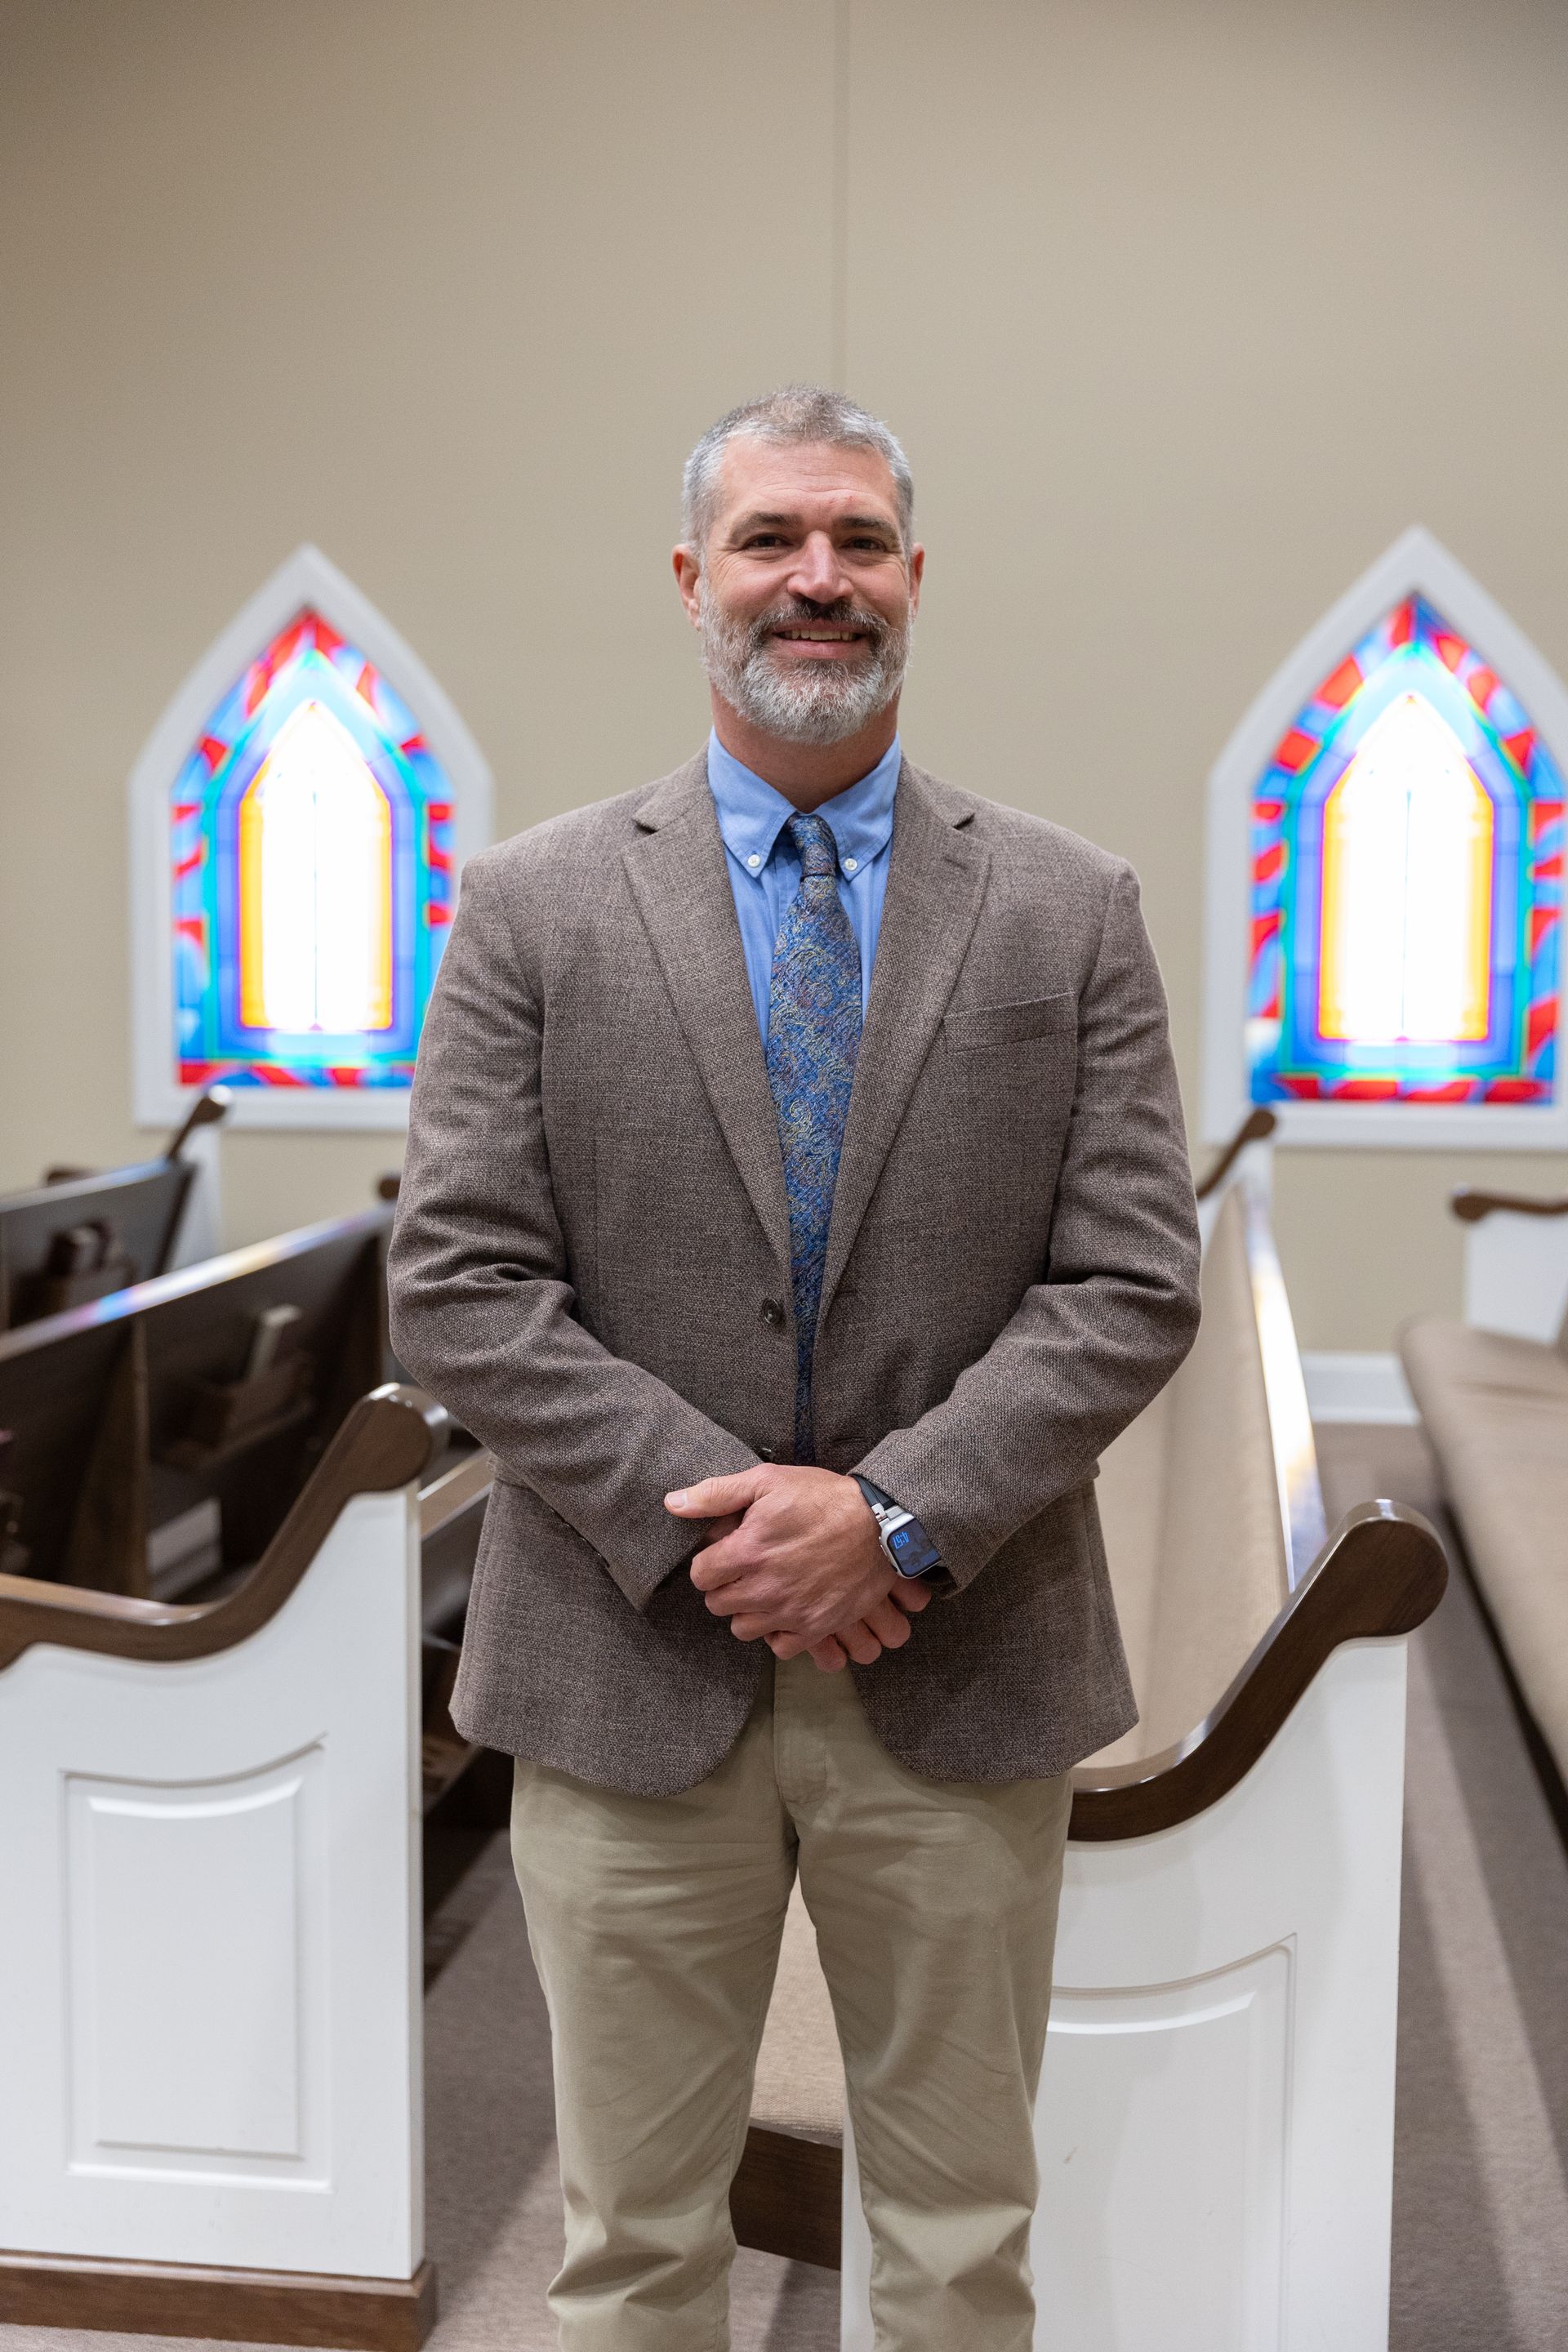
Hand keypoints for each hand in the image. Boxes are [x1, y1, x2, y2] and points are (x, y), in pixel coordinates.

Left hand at [665, 1466, 933, 1667]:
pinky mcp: (815, 1627)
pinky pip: (779, 1647)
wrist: (880, 1525)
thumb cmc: (823, 1498)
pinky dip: (778, 1633)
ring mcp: (789, 1612)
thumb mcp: (767, 1481)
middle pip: (718, 1604)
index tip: (726, 1553)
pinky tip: (786, 1610)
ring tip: (765, 1590)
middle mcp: (763, 1589)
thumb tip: (672, 1503)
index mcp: (746, 1552)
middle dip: (725, 1586)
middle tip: (746, 1570)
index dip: (710, 1563)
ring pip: (743, 1628)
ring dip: (748, 1611)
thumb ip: (716, 1494)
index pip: (700, 1575)